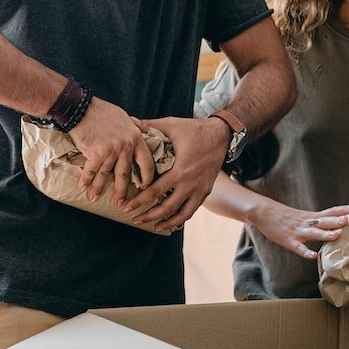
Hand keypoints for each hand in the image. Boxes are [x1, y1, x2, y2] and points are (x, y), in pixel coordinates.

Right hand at [69, 97, 154, 204]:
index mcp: (136, 138)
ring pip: (106, 175)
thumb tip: (143, 129)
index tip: (144, 187)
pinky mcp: (97, 153)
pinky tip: (82, 189)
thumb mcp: (125, 116)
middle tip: (121, 203)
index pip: (147, 163)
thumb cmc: (103, 111)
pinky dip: (86, 181)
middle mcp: (126, 146)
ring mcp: (112, 150)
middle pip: (126, 174)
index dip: (146, 178)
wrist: (82, 109)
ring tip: (94, 199)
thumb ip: (135, 126)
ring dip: (99, 189)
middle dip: (122, 191)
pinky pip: (91, 171)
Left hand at [126, 116, 230, 232]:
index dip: (139, 201)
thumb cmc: (194, 129)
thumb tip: (130, 121)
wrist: (221, 135)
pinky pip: (192, 210)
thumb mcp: (171, 125)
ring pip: (182, 215)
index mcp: (180, 171)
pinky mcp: (205, 191)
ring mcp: (200, 190)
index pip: (154, 191)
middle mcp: (190, 184)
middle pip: (166, 208)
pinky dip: (181, 218)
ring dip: (166, 223)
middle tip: (134, 219)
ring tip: (153, 227)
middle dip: (149, 216)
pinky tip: (171, 222)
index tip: (126, 206)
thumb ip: (150, 125)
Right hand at [252, 202, 348, 259]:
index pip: (332, 211)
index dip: (346, 209)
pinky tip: (313, 256)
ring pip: (313, 232)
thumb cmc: (285, 216)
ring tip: (337, 235)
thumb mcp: (304, 216)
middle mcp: (307, 222)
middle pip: (325, 220)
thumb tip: (337, 223)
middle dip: (338, 220)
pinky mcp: (288, 240)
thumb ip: (319, 221)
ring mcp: (298, 231)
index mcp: (312, 216)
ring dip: (325, 234)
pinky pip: (298, 247)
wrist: (263, 212)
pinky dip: (306, 252)